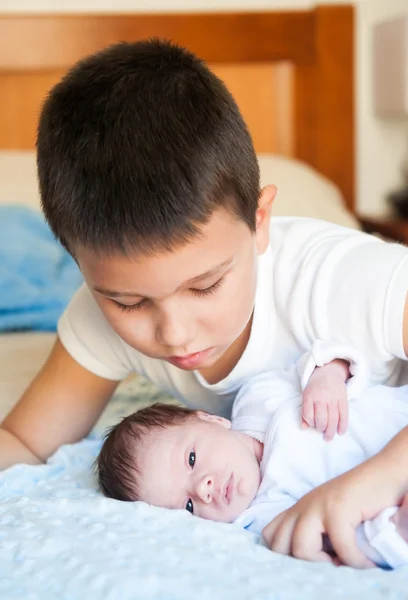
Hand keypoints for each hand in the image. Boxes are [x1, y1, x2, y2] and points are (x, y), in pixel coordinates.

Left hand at [262, 449, 406, 567]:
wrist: (385, 473)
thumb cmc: (362, 500)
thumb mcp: (331, 517)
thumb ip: (318, 533)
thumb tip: (314, 564)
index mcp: (299, 508)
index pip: (270, 534)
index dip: (285, 556)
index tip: (313, 561)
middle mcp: (304, 505)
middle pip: (278, 544)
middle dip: (300, 563)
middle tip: (327, 563)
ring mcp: (318, 505)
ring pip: (300, 549)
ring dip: (322, 564)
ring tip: (342, 562)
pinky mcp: (338, 508)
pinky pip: (341, 549)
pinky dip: (356, 561)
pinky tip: (367, 560)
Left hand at [302, 359, 348, 440]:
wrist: (329, 373)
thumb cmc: (315, 388)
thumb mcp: (306, 396)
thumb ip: (304, 412)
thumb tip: (303, 428)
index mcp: (310, 396)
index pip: (308, 415)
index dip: (310, 423)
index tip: (313, 425)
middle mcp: (321, 397)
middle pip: (322, 419)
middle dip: (321, 428)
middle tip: (322, 432)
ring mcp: (333, 398)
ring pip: (333, 419)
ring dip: (331, 431)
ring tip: (329, 437)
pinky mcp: (343, 399)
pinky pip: (344, 415)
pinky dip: (343, 425)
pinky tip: (340, 432)